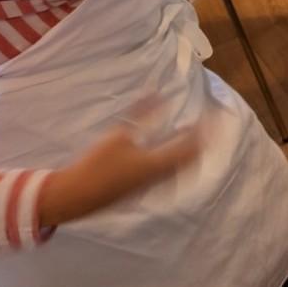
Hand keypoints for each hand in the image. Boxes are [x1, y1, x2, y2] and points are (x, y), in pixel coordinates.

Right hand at [38, 112, 200, 230]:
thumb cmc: (97, 164)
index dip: (205, 129)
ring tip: (191, 136)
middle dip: (203, 142)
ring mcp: (152, 187)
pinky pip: (170, 176)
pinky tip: (168, 153)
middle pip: (192, 161)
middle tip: (208, 125)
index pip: (193, 145)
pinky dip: (177, 162)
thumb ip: (141, 113)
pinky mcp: (142, 191)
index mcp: (159, 164)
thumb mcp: (119, 134)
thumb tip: (156, 91)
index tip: (211, 115)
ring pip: (182, 170)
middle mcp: (161, 178)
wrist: (76, 195)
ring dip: (190, 152)